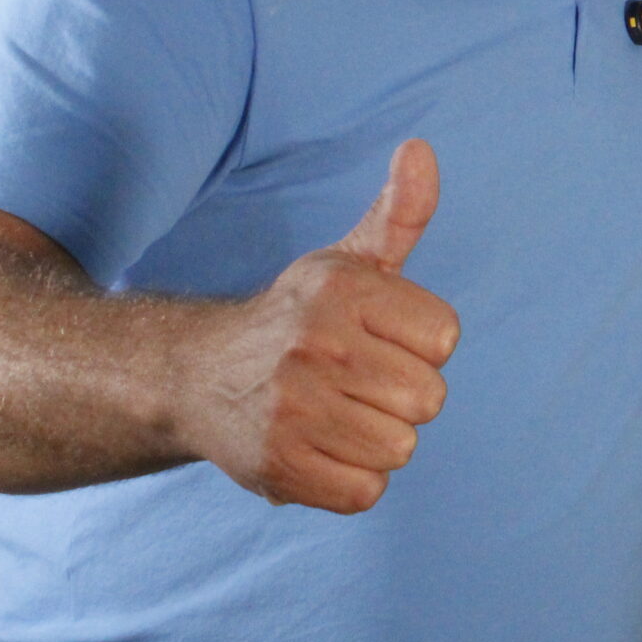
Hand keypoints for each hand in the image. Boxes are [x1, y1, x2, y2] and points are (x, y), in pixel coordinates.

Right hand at [175, 140, 459, 511]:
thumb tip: (422, 149)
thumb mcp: (348, 261)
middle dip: (402, 394)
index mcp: (340, 292)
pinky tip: (320, 448)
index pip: (445, 338)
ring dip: (378, 439)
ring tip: (336, 413)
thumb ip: (400, 213)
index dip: (420, 344)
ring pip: (401, 447)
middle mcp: (312, 347)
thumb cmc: (298, 318)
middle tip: (355, 381)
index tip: (380, 338)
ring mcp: (291, 411)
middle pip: (429, 398)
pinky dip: (352, 479)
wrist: (196, 377)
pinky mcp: (277, 469)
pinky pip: (366, 492)